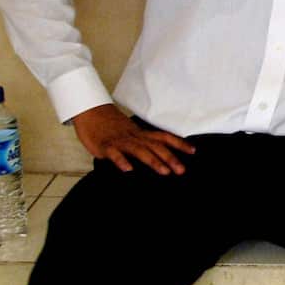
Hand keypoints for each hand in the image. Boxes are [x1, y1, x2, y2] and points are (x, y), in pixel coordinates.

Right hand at [71, 104, 195, 174]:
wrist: (91, 112)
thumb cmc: (111, 126)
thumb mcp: (131, 132)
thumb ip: (142, 142)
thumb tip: (158, 153)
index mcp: (141, 133)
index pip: (164, 137)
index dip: (179, 143)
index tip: (193, 151)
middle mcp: (134, 136)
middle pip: (155, 146)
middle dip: (170, 158)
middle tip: (182, 170)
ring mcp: (120, 141)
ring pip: (139, 150)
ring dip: (153, 161)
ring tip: (165, 172)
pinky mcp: (105, 146)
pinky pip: (114, 154)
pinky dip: (122, 161)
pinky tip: (129, 170)